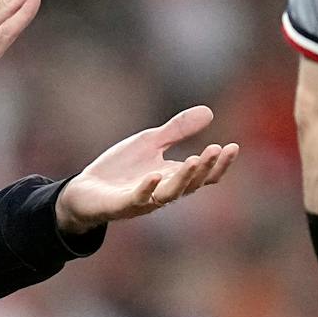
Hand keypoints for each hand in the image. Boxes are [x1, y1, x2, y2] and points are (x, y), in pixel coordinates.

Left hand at [55, 106, 239, 233]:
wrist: (85, 190)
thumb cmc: (120, 169)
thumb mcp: (151, 142)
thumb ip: (178, 130)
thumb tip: (209, 112)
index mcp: (172, 178)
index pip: (203, 176)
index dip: (219, 164)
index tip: (232, 146)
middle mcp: (162, 192)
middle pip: (191, 184)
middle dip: (206, 168)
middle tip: (217, 149)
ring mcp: (143, 200)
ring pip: (170, 194)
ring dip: (184, 178)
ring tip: (196, 159)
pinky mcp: (121, 204)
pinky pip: (137, 199)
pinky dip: (147, 188)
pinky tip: (155, 174)